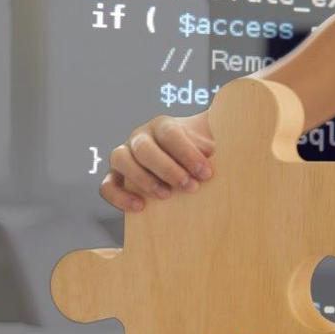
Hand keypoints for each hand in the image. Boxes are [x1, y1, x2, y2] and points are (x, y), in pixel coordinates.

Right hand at [99, 113, 214, 212]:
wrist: (186, 162)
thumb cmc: (201, 153)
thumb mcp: (212, 144)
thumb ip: (218, 144)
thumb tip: (227, 150)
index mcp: (163, 126)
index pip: (170, 134)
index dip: (187, 153)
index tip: (206, 173)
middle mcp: (140, 137)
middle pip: (144, 148)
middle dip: (168, 169)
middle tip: (190, 187)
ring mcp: (125, 156)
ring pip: (120, 160)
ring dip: (144, 179)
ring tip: (167, 196)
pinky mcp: (116, 177)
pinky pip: (107, 185)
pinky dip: (119, 196)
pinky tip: (140, 207)